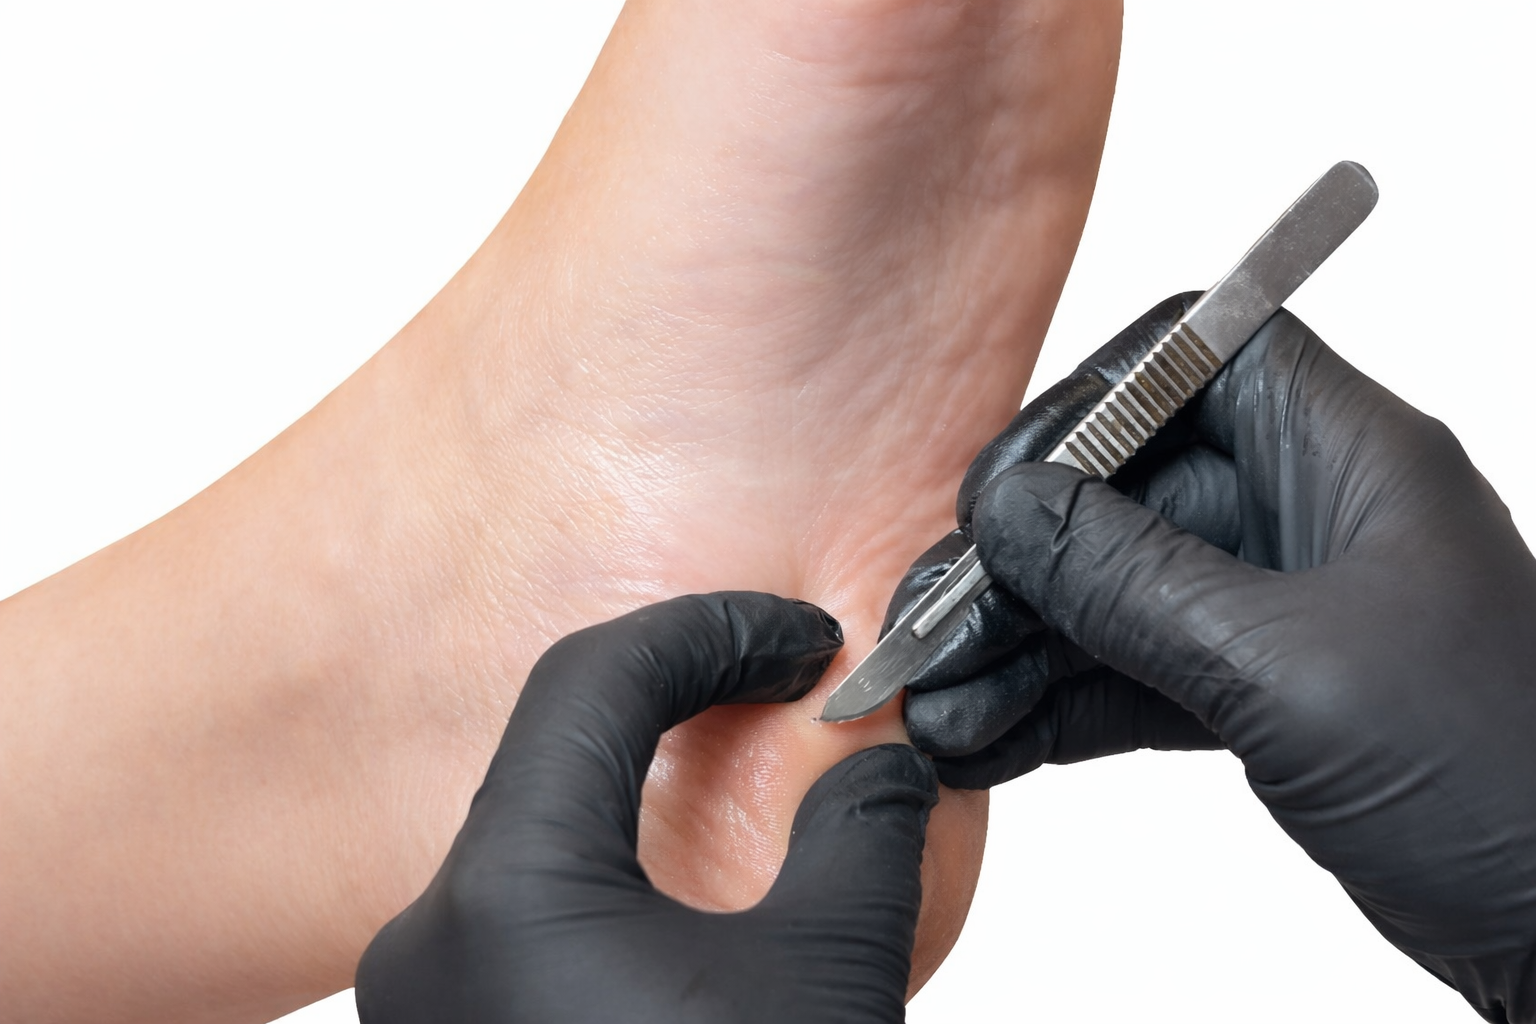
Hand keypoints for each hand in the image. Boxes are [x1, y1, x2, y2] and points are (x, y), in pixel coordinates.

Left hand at [355, 592, 936, 1023]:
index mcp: (508, 897)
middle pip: (558, 748)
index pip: (595, 682)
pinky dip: (618, 868)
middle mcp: (432, 940)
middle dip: (683, 704)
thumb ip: (865, 840)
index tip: (799, 636)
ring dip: (650, 789)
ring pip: (541, 830)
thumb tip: (886, 763)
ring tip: (756, 785)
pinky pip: (529, 909)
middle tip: (787, 692)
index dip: (711, 634)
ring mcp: (428, 1001)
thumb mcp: (825, 981)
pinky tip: (698, 898)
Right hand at [965, 310, 1535, 1021]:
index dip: (1086, 409)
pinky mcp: (1264, 696)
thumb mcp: (1287, 669)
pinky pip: (1136, 676)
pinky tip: (989, 741)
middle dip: (1019, 566)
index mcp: (1347, 459)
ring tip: (938, 707)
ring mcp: (1282, 610)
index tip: (998, 491)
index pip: (1195, 363)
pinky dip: (1059, 708)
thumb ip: (1134, 582)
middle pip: (1126, 496)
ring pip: (1117, 597)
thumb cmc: (1501, 778)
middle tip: (930, 627)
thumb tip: (1013, 514)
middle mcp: (1308, 517)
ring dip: (1021, 650)